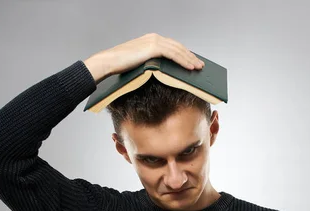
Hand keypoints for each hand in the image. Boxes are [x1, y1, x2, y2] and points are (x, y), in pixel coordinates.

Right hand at [83, 33, 204, 82]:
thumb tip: (162, 72)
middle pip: (178, 47)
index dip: (184, 53)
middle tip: (199, 65)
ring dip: (190, 59)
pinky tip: (189, 67)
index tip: (192, 61)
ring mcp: (154, 41)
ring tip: (198, 68)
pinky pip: (173, 54)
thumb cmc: (121, 66)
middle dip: (190, 56)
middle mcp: (154, 38)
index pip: (172, 46)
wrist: (110, 62)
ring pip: (178, 50)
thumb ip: (152, 64)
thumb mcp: (140, 63)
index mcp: (151, 40)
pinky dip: (183, 61)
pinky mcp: (153, 48)